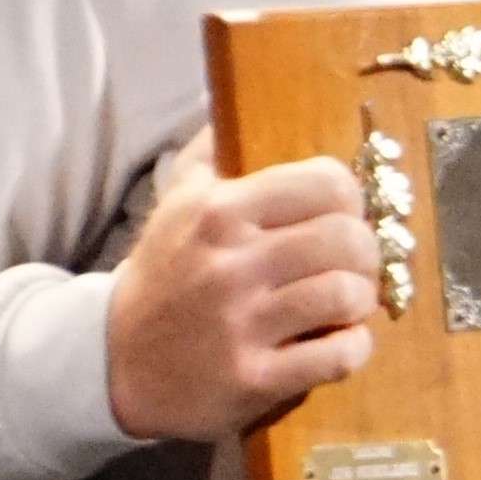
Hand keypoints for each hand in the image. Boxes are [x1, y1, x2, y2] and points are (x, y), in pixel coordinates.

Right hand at [105, 150, 380, 439]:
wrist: (115, 360)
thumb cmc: (164, 274)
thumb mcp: (175, 202)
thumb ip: (212, 152)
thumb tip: (235, 100)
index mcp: (219, 212)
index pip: (325, 183)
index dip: (350, 198)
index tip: (344, 214)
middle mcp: (231, 265)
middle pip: (346, 238)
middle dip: (365, 250)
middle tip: (355, 262)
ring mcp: (243, 325)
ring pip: (346, 294)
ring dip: (362, 299)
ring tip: (348, 301)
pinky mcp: (254, 379)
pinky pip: (337, 356)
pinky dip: (354, 347)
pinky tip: (341, 340)